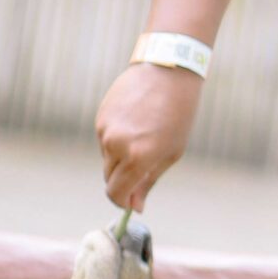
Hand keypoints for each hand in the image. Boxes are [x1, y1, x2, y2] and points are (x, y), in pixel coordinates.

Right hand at [96, 63, 202, 212]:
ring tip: (144, 136)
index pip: (116, 193)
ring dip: (121, 157)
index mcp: (138, 157)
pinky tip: (135, 123)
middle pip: (109, 178)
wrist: (167, 72)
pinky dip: (117, 139)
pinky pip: (105, 139)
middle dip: (123, 180)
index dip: (122, 202)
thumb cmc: (177, 114)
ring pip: (107, 158)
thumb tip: (136, 206)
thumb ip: (148, 181)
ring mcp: (105, 129)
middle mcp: (117, 145)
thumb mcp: (171, 152)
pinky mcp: (100, 116)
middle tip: (142, 170)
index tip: (130, 203)